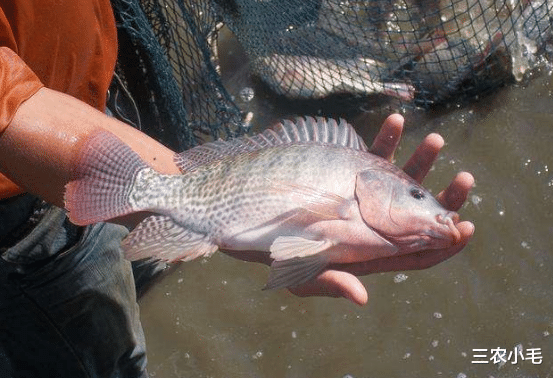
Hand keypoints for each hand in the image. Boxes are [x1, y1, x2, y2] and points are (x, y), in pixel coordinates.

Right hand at [288, 114, 474, 304]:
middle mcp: (376, 225)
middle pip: (421, 215)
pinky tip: (394, 120)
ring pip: (402, 180)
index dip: (445, 244)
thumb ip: (333, 284)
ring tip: (435, 139)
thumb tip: (362, 298)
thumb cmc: (281, 255)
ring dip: (421, 159)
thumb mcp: (302, 276)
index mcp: (373, 252)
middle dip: (445, 198)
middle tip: (465, 179)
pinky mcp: (350, 174)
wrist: (261, 219)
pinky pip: (373, 155)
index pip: (418, 253)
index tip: (464, 228)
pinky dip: (385, 138)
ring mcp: (365, 197)